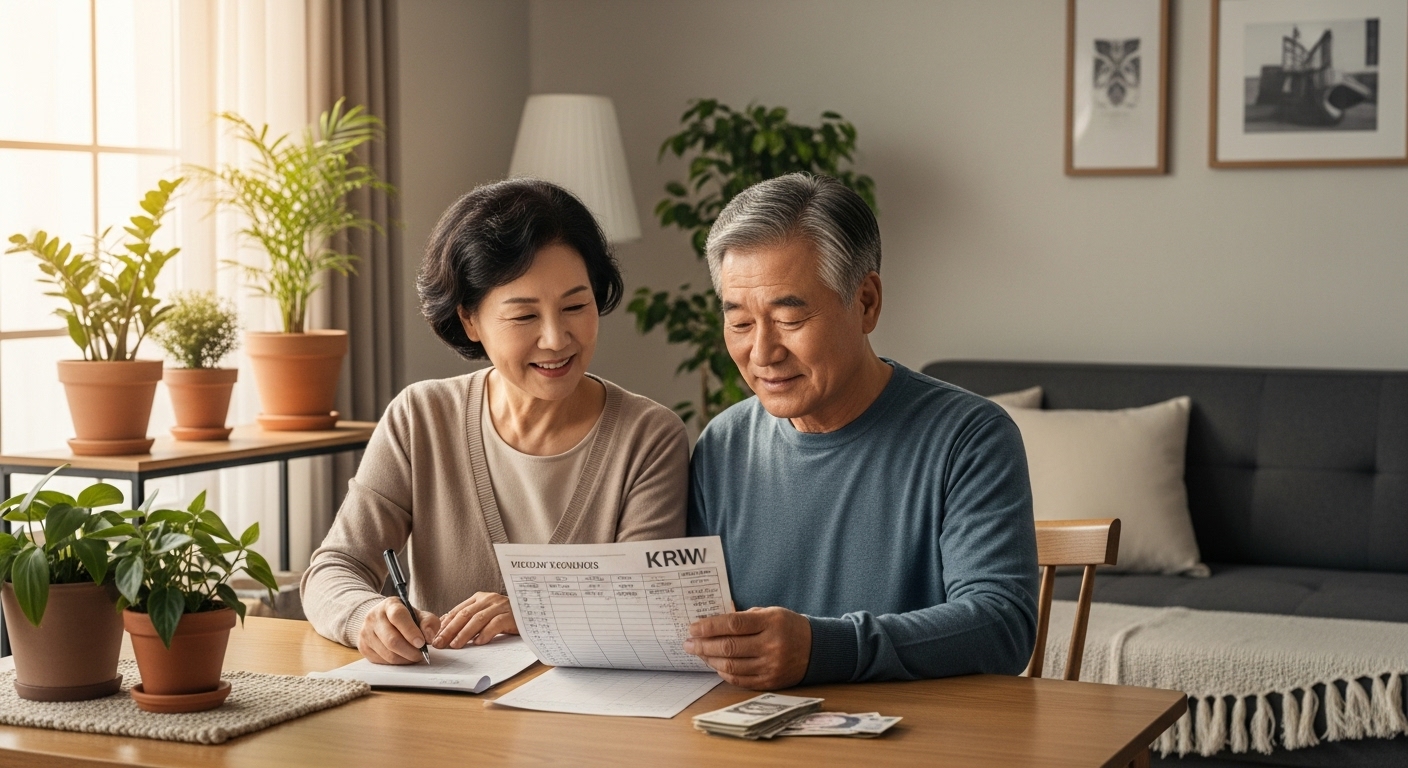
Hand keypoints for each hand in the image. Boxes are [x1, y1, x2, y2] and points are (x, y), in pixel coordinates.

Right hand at [357, 596, 440, 664]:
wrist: (382, 620)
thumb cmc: (406, 618)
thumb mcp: (420, 614)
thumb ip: (429, 623)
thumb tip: (429, 637)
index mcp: (389, 605)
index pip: (398, 616)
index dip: (411, 631)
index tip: (422, 643)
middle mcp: (373, 617)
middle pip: (392, 640)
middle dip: (410, 651)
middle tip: (421, 654)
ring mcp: (366, 633)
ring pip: (387, 654)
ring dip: (405, 659)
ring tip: (414, 656)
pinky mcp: (363, 647)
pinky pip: (382, 661)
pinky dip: (396, 662)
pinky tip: (403, 657)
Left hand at [433, 592, 517, 647]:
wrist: (533, 613)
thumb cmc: (508, 616)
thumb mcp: (486, 615)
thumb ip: (469, 619)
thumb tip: (446, 627)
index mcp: (480, 598)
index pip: (458, 611)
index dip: (445, 624)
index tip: (434, 637)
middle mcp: (489, 600)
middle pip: (465, 615)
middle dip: (450, 630)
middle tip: (440, 643)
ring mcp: (500, 606)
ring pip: (477, 619)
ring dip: (464, 633)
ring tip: (455, 645)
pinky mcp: (511, 616)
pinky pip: (495, 624)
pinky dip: (485, 633)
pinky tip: (478, 643)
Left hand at [683, 606, 811, 689]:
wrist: (817, 649)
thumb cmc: (788, 626)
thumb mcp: (770, 613)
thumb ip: (744, 617)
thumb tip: (712, 622)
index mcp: (771, 623)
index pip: (733, 624)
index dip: (709, 626)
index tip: (693, 627)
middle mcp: (771, 645)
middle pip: (729, 647)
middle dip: (703, 645)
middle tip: (688, 643)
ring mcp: (771, 666)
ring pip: (732, 665)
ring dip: (710, 659)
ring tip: (699, 653)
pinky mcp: (770, 682)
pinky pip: (740, 680)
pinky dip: (724, 673)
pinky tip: (716, 665)